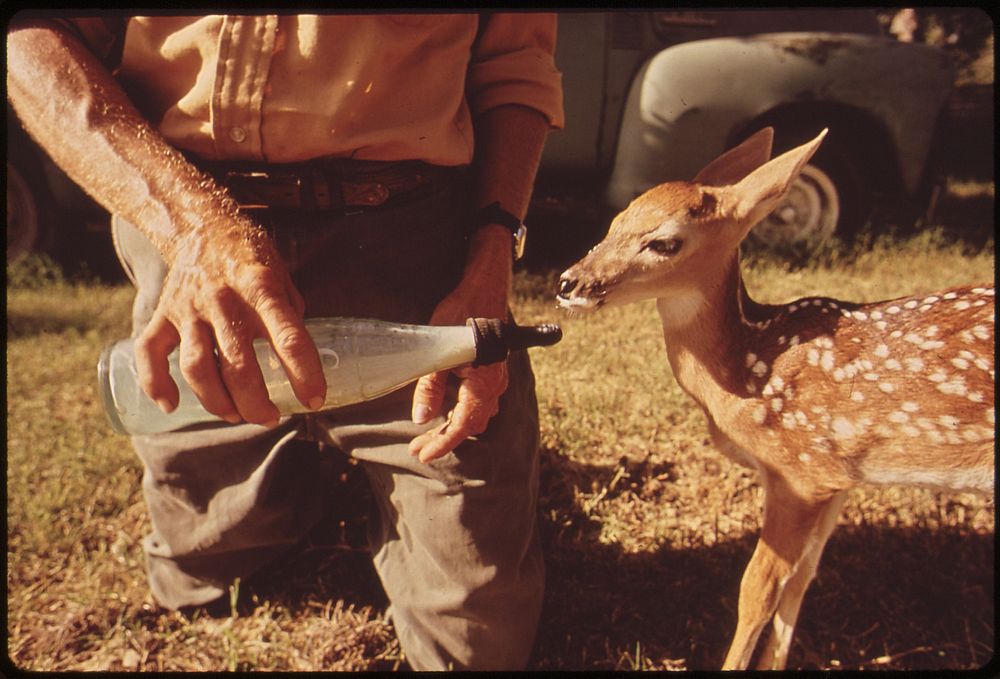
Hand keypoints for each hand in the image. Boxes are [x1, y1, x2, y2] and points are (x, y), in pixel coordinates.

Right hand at [134, 225, 326, 426]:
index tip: (314, 401)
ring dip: (217, 401)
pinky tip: (171, 405)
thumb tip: (296, 367)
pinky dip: (156, 383)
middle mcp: (224, 300)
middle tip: (270, 417)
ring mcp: (189, 308)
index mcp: (262, 290)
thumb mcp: (283, 280)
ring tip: (235, 415)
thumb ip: (289, 319)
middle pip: (239, 366)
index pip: (290, 339)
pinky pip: (150, 353)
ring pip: (197, 368)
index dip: (305, 375)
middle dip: (256, 403)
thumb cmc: (252, 260)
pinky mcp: (163, 314)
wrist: (202, 226)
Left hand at [408, 227, 511, 461]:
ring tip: (427, 435)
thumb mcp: (438, 350)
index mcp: (483, 384)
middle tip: (417, 448)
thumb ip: (430, 386)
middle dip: (443, 439)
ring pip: (476, 416)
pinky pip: (479, 403)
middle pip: (470, 426)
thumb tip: (420, 417)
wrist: (484, 289)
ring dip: (453, 428)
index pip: (462, 426)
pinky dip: (462, 414)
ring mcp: (496, 380)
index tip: (422, 454)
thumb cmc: (461, 314)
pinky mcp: (492, 373)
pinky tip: (446, 412)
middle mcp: (494, 387)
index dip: (442, 444)